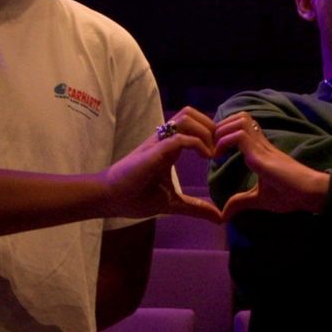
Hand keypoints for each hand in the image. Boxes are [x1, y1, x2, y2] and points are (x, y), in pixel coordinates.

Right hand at [104, 106, 222, 222]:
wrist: (109, 198)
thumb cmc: (135, 197)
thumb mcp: (172, 203)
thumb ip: (196, 207)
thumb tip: (218, 218)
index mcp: (169, 147)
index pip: (192, 124)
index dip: (210, 131)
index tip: (222, 151)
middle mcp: (164, 140)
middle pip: (191, 113)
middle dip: (211, 125)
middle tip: (221, 147)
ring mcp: (158, 143)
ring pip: (186, 118)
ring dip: (205, 131)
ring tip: (214, 152)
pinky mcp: (154, 151)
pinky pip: (180, 137)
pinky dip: (197, 144)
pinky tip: (207, 158)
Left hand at [213, 112, 329, 218]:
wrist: (309, 193)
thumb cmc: (290, 195)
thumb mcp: (259, 199)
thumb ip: (241, 202)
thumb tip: (224, 215)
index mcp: (261, 150)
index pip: (243, 126)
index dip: (226, 131)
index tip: (216, 151)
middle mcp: (261, 143)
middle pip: (240, 116)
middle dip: (221, 127)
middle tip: (213, 147)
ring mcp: (261, 146)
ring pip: (239, 120)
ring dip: (222, 132)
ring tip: (216, 150)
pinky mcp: (261, 154)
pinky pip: (239, 136)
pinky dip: (224, 142)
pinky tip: (219, 157)